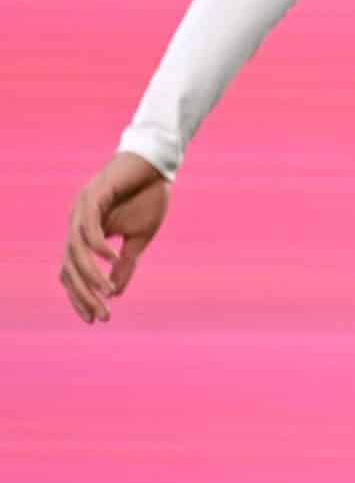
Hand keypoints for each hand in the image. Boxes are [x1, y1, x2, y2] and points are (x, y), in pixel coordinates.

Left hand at [61, 153, 170, 323]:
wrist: (158, 163)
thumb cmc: (148, 197)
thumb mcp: (139, 238)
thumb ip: (125, 264)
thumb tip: (114, 292)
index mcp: (85, 236)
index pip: (72, 274)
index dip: (80, 297)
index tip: (96, 319)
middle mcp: (76, 225)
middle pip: (69, 268)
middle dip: (83, 295)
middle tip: (101, 315)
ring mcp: (81, 211)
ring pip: (75, 252)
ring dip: (88, 275)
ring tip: (105, 293)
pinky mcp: (92, 196)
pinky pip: (89, 228)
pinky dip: (98, 246)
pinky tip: (112, 259)